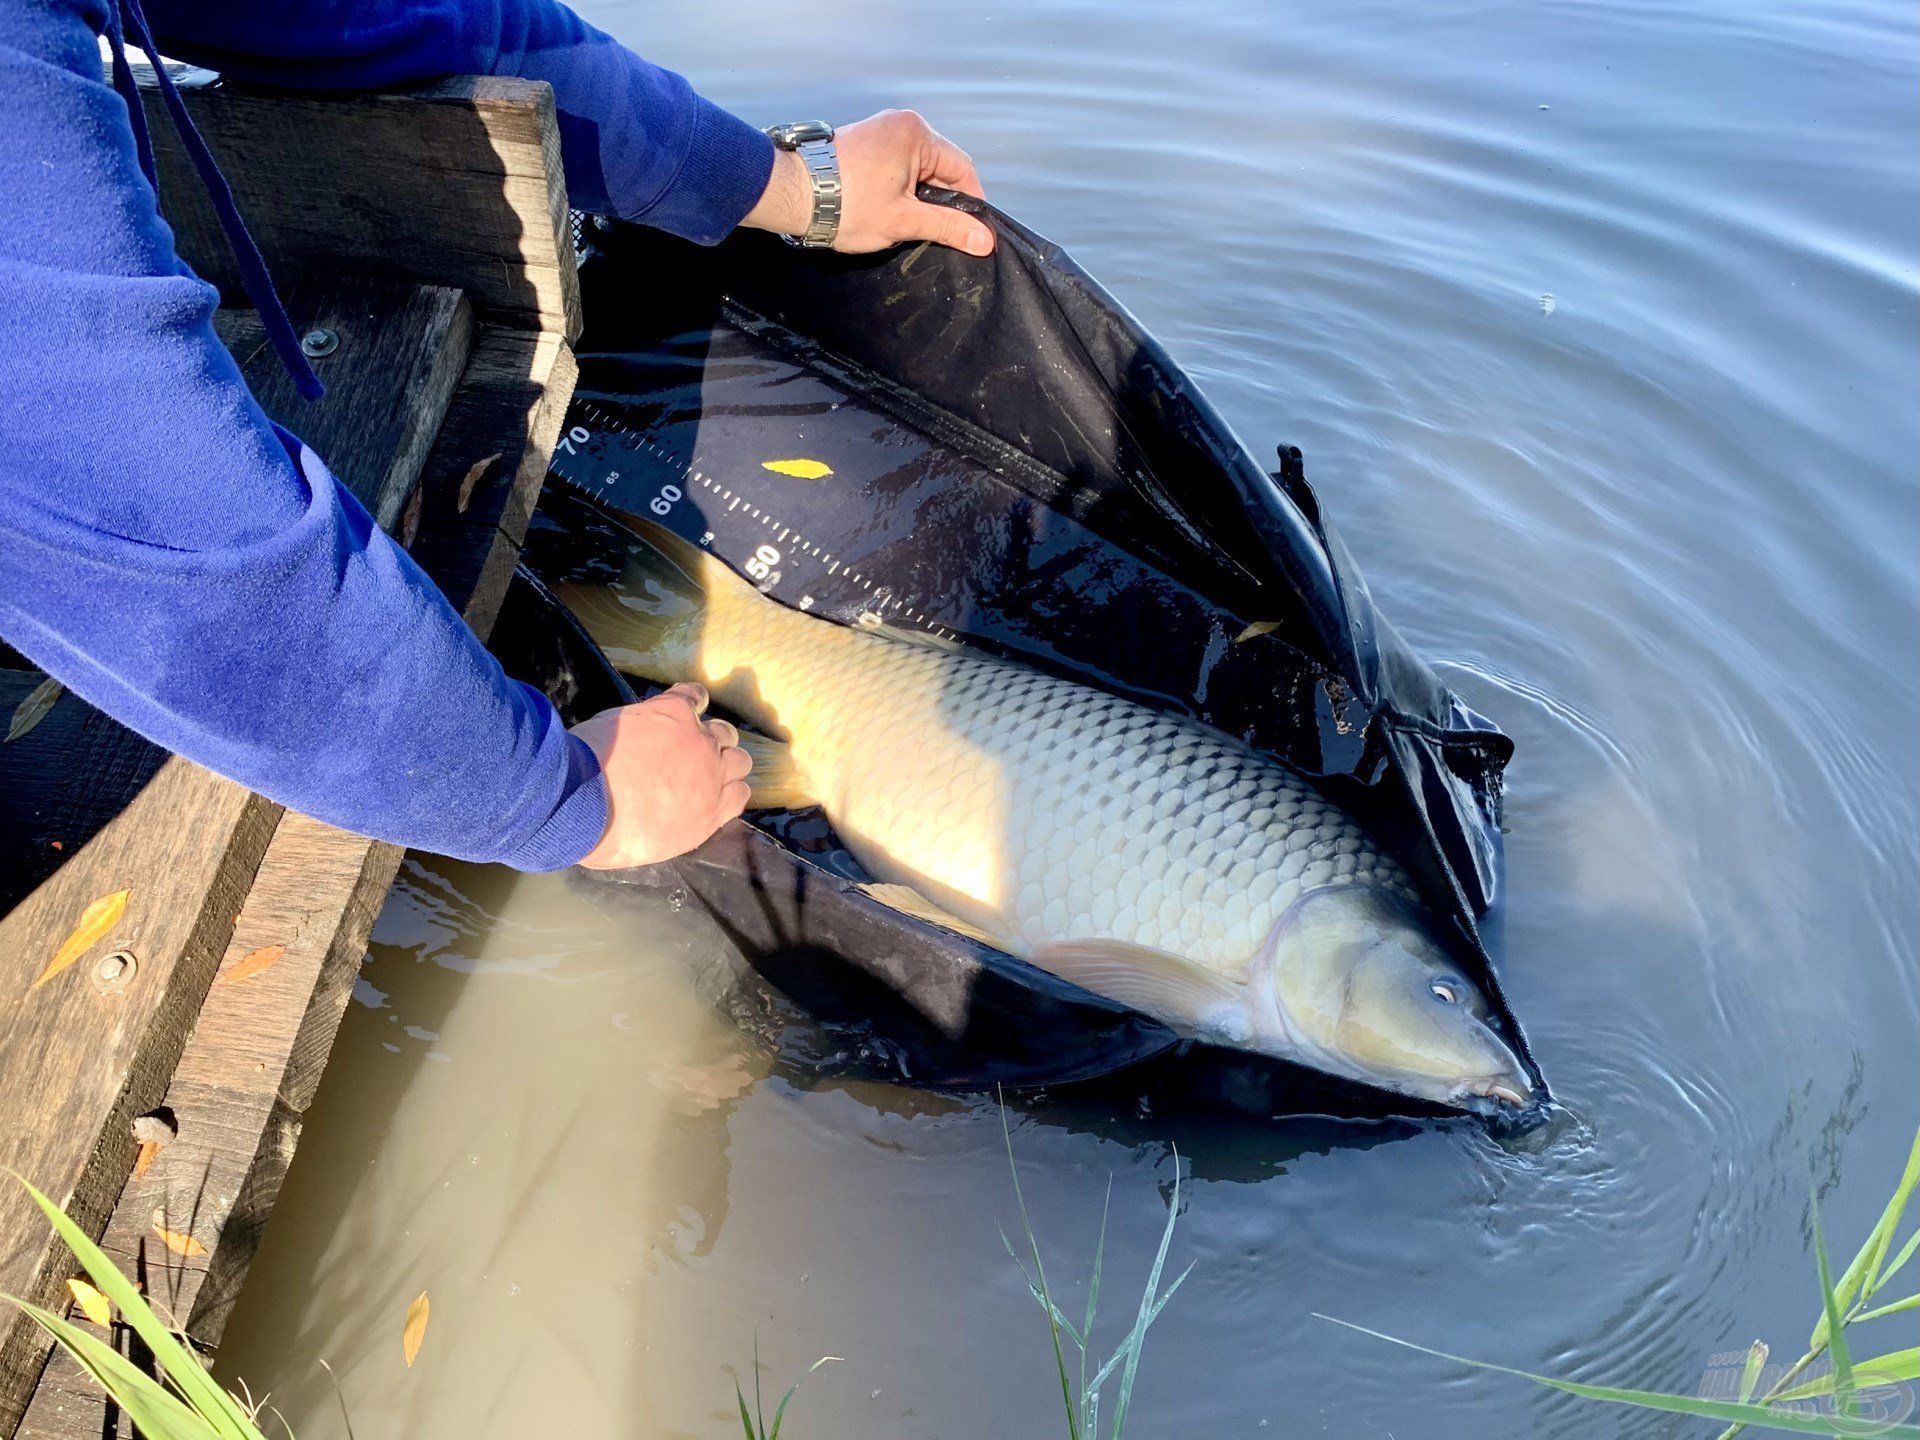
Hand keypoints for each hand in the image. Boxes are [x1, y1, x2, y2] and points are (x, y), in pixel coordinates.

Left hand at [571, 683, 752, 868]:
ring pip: (724, 731)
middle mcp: (713, 776)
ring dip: (711, 733)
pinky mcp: (674, 712)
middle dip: (722, 760)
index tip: (709, 787)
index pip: (739, 794)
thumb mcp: (652, 847)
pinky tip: (678, 703)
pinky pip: (695, 696)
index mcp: (707, 816)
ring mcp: (697, 742)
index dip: (725, 787)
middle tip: (695, 761)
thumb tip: (668, 817)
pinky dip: (691, 698)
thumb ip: (674, 827)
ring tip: (688, 734)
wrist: (584, 799)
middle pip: (738, 761)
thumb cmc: (607, 834)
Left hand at [742, 109, 994, 256]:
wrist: (792, 194)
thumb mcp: (904, 220)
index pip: (962, 169)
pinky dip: (900, 188)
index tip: (971, 232)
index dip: (970, 204)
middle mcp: (900, 123)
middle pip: (940, 167)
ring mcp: (880, 130)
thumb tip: (984, 239)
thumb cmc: (848, 205)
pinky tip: (889, 210)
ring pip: (918, 169)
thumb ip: (948, 227)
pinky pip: (897, 165)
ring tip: (908, 225)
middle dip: (941, 201)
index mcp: (916, 133)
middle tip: (935, 234)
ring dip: (919, 197)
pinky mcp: (863, 142)